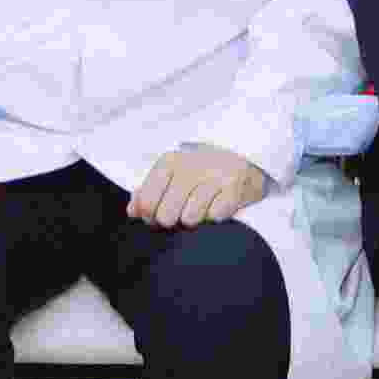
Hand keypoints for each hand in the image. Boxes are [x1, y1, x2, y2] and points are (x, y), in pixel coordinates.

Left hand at [128, 143, 267, 228]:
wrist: (245, 156)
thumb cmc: (201, 172)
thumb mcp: (172, 175)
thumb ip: (148, 192)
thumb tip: (132, 210)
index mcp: (170, 162)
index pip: (147, 203)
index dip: (150, 217)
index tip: (157, 215)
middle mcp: (191, 166)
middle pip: (167, 216)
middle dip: (173, 221)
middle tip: (182, 213)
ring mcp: (214, 175)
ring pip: (191, 218)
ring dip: (196, 219)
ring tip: (202, 207)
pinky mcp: (235, 187)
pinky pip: (216, 217)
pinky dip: (217, 216)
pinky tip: (219, 203)